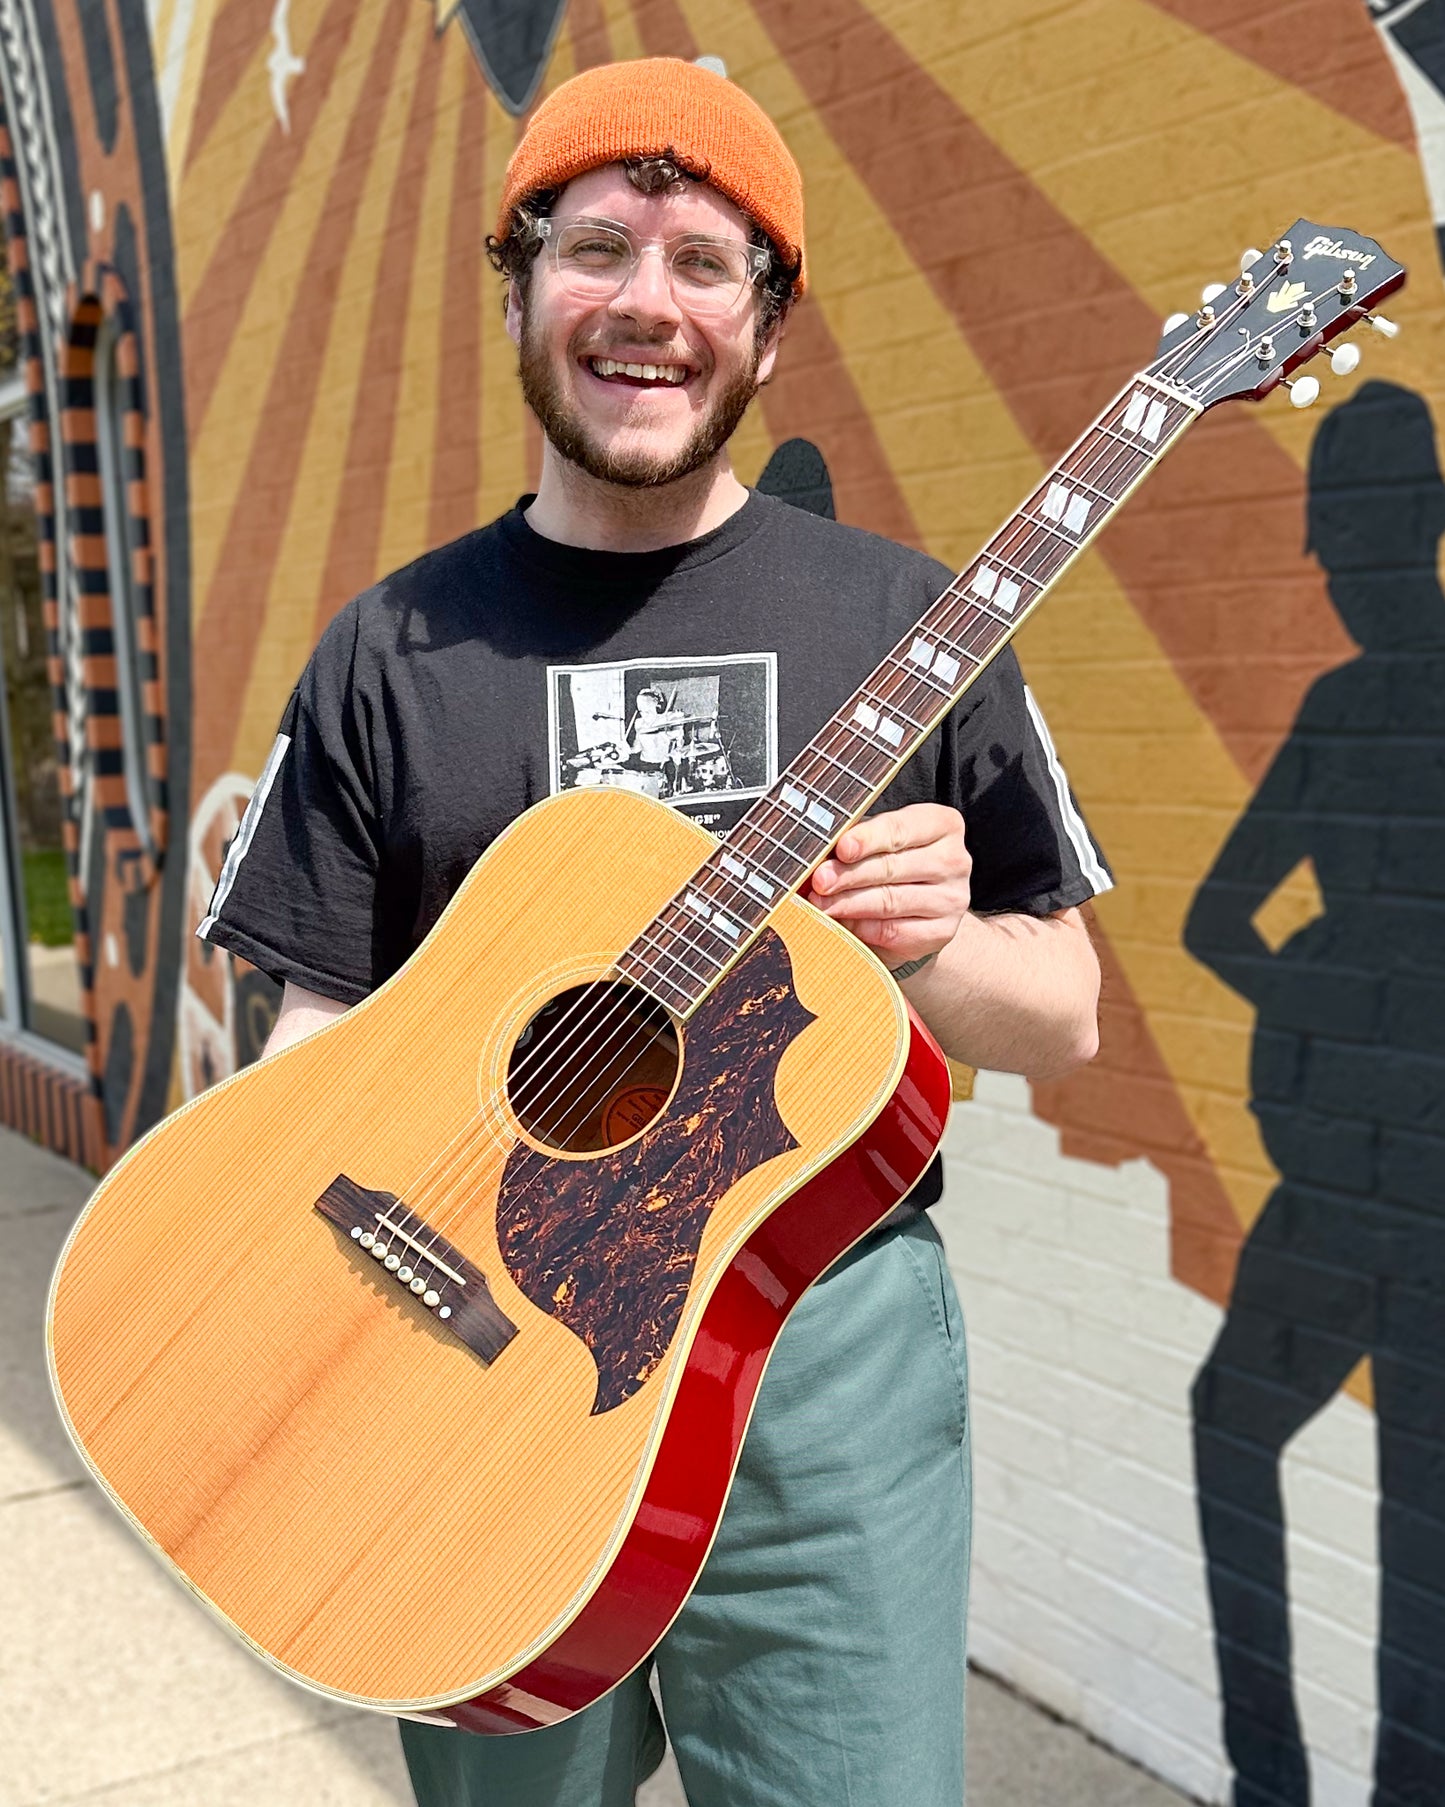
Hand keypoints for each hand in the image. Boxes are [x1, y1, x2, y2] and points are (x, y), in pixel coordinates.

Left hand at [806, 804, 972, 969]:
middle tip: (819, 881)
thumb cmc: (889, 866)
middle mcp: (955, 860)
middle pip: (893, 866)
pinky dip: (862, 928)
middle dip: (850, 874)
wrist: (916, 913)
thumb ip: (854, 843)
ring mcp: (953, 898)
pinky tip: (841, 923)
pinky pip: (894, 931)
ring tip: (820, 904)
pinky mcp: (942, 932)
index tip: (841, 848)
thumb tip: (817, 855)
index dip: (868, 838)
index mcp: (942, 824)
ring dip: (849, 903)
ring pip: (892, 901)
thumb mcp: (876, 844)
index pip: (902, 828)